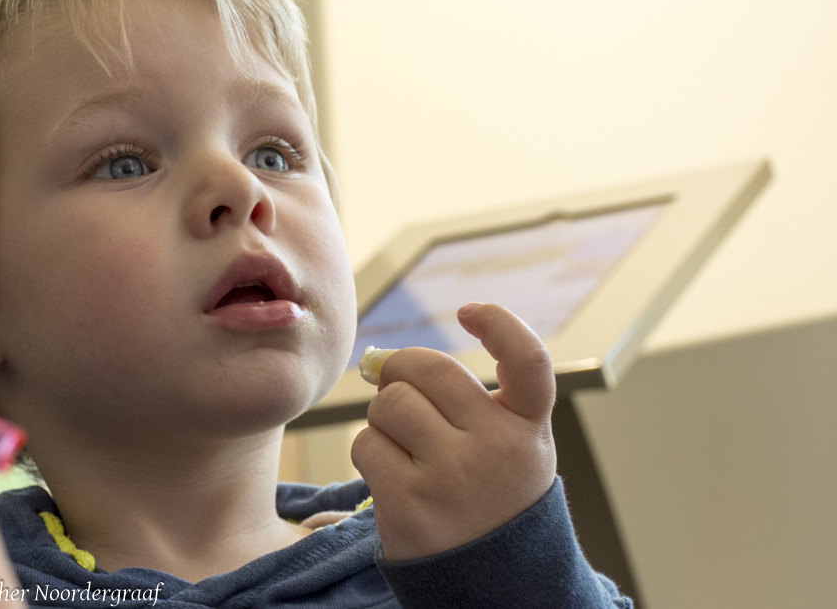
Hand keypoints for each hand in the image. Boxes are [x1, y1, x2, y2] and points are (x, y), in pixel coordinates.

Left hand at [350, 303, 556, 560]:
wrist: (491, 583)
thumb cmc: (489, 494)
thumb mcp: (504, 444)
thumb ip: (463, 398)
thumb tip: (379, 360)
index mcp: (528, 428)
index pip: (527, 359)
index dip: (500, 324)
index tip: (468, 311)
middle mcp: (497, 448)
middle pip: (427, 369)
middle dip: (402, 371)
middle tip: (401, 390)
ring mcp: (453, 477)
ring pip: (389, 404)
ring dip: (384, 418)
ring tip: (406, 448)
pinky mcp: (410, 505)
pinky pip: (366, 445)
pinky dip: (370, 454)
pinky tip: (393, 477)